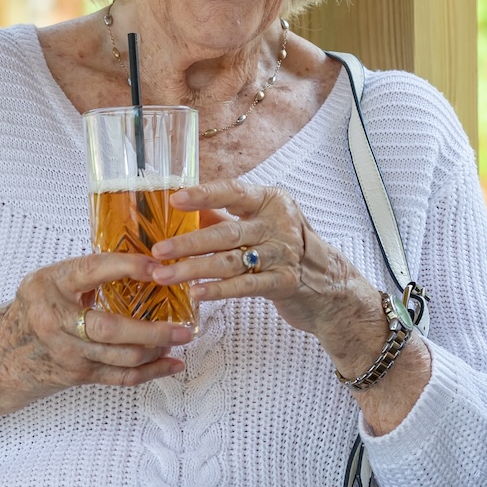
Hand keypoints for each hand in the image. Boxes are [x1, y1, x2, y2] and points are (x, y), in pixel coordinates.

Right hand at [0, 253, 192, 400]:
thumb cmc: (32, 311)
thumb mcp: (49, 283)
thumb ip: (86, 273)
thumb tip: (143, 257)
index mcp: (49, 285)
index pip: (93, 271)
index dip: (128, 267)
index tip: (159, 267)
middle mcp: (55, 319)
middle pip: (112, 328)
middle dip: (153, 330)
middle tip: (184, 325)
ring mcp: (66, 351)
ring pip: (122, 356)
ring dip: (157, 349)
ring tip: (181, 337)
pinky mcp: (75, 375)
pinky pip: (120, 377)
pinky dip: (151, 372)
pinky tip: (172, 364)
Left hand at [149, 182, 384, 374]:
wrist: (327, 285)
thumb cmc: (286, 249)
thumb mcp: (260, 224)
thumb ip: (224, 217)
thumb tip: (181, 208)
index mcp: (270, 201)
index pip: (233, 192)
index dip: (204, 195)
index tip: (175, 200)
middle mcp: (278, 225)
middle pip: (226, 233)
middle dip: (188, 243)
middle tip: (158, 252)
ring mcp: (283, 254)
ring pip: (230, 262)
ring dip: (194, 269)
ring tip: (165, 276)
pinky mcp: (284, 283)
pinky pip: (245, 286)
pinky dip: (218, 290)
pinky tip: (196, 294)